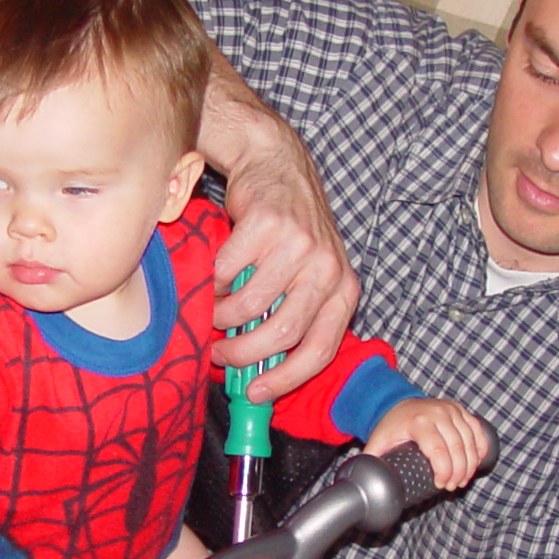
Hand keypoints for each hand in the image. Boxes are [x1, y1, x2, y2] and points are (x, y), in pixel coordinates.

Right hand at [208, 78, 358, 404]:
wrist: (277, 166)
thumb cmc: (291, 232)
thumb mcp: (309, 275)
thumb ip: (296, 316)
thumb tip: (261, 372)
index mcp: (344, 290)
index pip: (320, 350)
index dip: (285, 379)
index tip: (255, 393)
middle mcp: (328, 269)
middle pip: (283, 334)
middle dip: (244, 354)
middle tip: (220, 354)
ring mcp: (300, 246)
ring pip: (251, 306)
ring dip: (223, 319)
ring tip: (214, 315)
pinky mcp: (268, 226)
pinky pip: (229, 273)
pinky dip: (214, 283)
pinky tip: (214, 280)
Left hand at [363, 399, 489, 489]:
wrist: (397, 402)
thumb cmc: (390, 426)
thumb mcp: (378, 442)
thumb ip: (372, 462)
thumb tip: (367, 483)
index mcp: (419, 422)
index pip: (438, 451)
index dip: (443, 471)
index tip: (441, 485)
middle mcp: (438, 413)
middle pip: (457, 448)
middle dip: (458, 472)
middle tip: (453, 486)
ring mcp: (451, 410)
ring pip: (470, 441)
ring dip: (470, 464)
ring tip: (463, 480)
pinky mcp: (460, 410)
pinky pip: (476, 430)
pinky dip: (480, 447)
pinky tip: (477, 462)